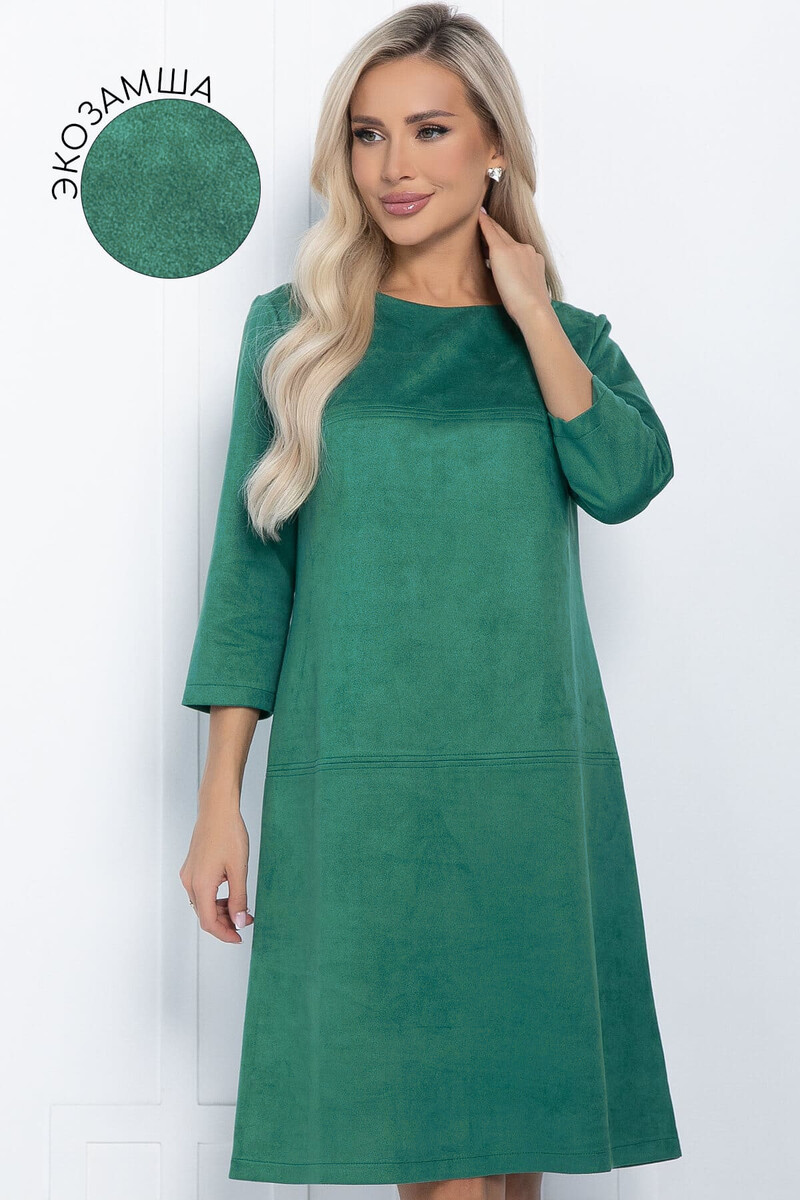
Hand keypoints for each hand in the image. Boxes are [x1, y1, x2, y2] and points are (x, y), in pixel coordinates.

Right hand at [179, 805, 254, 942]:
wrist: (217, 809)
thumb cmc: (229, 834)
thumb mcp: (239, 869)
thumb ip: (239, 898)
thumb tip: (239, 922)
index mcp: (200, 885)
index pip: (209, 922)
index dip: (224, 934)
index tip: (239, 937)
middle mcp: (190, 882)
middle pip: (204, 914)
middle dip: (225, 922)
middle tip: (247, 920)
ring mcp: (189, 874)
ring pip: (202, 903)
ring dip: (221, 910)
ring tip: (242, 907)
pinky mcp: (192, 867)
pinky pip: (201, 891)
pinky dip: (215, 897)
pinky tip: (230, 893)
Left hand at [478, 207, 551, 325]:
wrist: (533, 307)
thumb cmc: (530, 308)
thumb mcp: (529, 292)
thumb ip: (523, 284)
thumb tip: (514, 288)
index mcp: (535, 260)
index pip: (517, 248)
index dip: (507, 242)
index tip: (500, 237)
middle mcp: (527, 250)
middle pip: (508, 237)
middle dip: (498, 228)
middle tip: (486, 218)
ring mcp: (516, 249)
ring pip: (499, 234)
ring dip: (490, 227)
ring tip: (480, 218)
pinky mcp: (502, 251)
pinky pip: (490, 233)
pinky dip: (484, 223)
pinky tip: (478, 215)